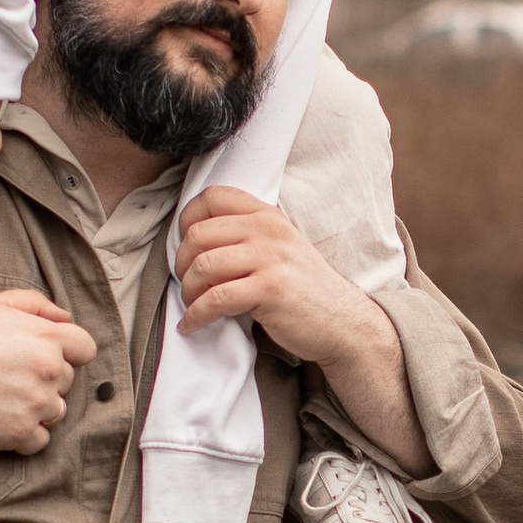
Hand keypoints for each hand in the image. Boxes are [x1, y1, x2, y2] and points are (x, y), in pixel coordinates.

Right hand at [0, 288, 97, 453]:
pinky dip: (26, 435)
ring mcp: (37, 404)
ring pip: (57, 411)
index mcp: (47, 338)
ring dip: (37, 407)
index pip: (86, 348)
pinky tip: (2, 420)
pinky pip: (41, 440)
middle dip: (46, 379)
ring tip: (2, 398)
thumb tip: (66, 319)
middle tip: (9, 376)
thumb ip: (36, 304)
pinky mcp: (21, 433)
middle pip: (68, 380)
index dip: (69, 352)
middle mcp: (49, 371)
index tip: (46, 356)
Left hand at [174, 187, 384, 363]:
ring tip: (191, 306)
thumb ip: (248, 235)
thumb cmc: (304, 288)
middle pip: (198, 235)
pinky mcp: (269, 289)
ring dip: (187, 292)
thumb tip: (195, 240)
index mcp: (267, 215)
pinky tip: (192, 325)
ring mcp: (270, 258)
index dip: (187, 219)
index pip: (212, 197)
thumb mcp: (282, 247)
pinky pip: (216, 299)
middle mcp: (268, 230)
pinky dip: (196, 315)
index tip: (184, 244)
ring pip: (203, 267)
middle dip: (181, 263)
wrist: (341, 321)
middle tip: (186, 283)